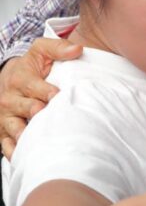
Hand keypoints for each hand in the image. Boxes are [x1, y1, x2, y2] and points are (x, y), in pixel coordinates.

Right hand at [0, 37, 81, 158]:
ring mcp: (6, 117)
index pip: (33, 87)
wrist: (7, 77)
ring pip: (15, 129)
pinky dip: (15, 152)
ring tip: (41, 142)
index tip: (57, 95)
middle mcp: (10, 99)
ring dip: (27, 136)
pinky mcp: (3, 131)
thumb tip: (78, 49)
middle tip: (50, 117)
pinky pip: (6, 145)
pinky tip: (27, 157)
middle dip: (37, 113)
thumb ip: (59, 48)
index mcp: (20, 79)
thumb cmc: (30, 65)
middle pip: (25, 109)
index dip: (46, 92)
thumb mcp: (41, 50)